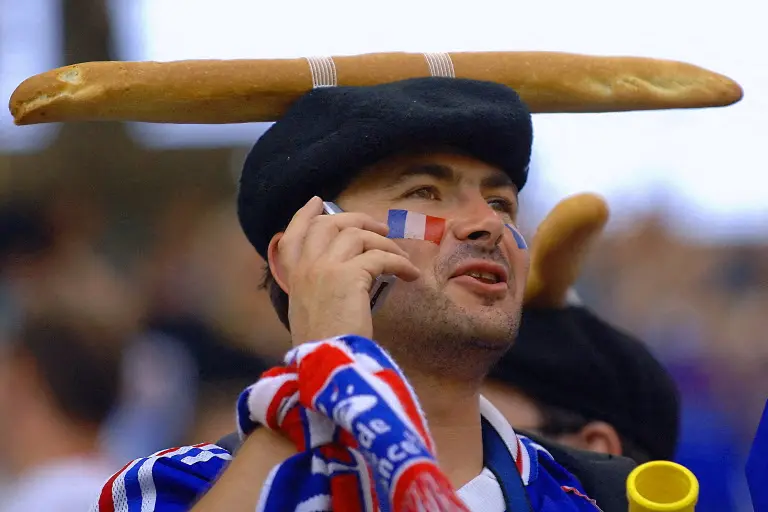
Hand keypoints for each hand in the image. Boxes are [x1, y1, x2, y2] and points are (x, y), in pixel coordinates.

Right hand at [277, 197, 420, 344]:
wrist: (328, 361)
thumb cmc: (324, 345)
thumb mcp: (309, 312)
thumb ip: (318, 288)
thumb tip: (349, 272)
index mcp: (293, 276)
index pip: (292, 235)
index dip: (305, 215)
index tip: (318, 201)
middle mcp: (306, 266)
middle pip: (329, 224)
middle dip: (357, 219)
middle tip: (380, 227)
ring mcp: (325, 267)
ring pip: (358, 236)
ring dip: (385, 243)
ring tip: (401, 257)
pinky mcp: (349, 275)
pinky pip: (381, 257)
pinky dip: (400, 263)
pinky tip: (410, 274)